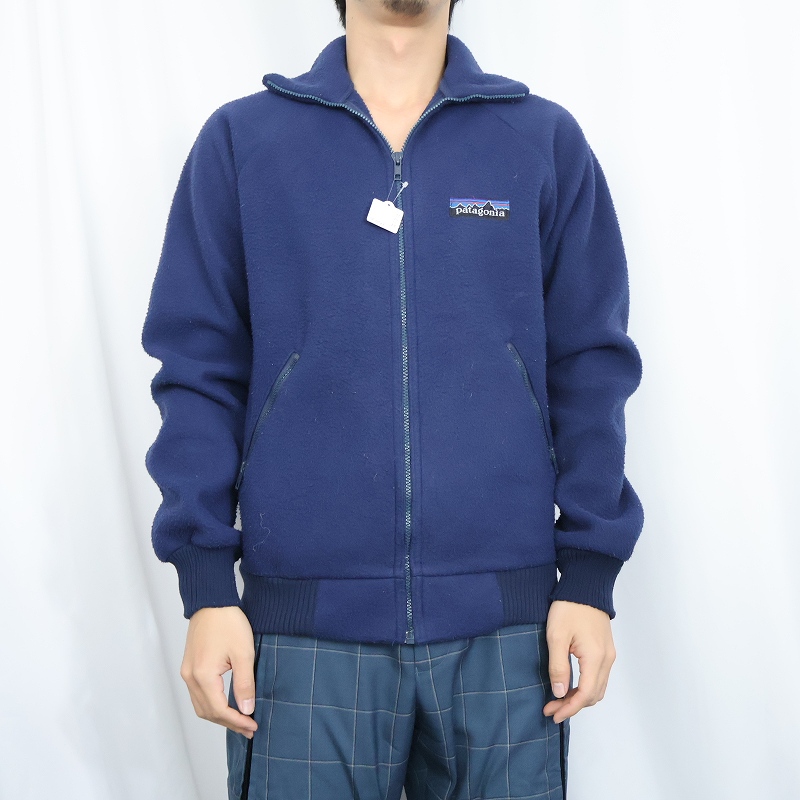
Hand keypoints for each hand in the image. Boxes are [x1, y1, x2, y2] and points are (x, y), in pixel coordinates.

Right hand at [179, 606, 258, 738]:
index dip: (236, 722)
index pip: (219, 711)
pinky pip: (198, 694)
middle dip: (228, 722)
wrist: (212, 601)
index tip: (253, 726)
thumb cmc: (228, 622)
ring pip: (200, 705)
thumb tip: (246, 710)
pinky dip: (212, 704)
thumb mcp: (243, 653)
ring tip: (240, 720)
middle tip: (248, 728)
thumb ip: (244, 684)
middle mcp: (190, 677)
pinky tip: (226, 704)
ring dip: (219, 715)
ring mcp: (187, 672)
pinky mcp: (189, 666)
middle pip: (207, 712)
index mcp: (202, 675)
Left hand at [542, 599, 615, 723]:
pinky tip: (570, 685)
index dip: (568, 708)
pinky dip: (585, 687)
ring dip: (579, 698)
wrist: (585, 586)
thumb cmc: (569, 608)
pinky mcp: (606, 649)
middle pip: (593, 696)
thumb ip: (558, 667)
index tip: (552, 713)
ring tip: (558, 699)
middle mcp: (607, 660)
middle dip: (573, 706)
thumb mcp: (556, 636)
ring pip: (597, 688)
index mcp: (595, 658)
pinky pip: (598, 677)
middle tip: (551, 708)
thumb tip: (560, 693)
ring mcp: (608, 655)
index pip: (584, 695)